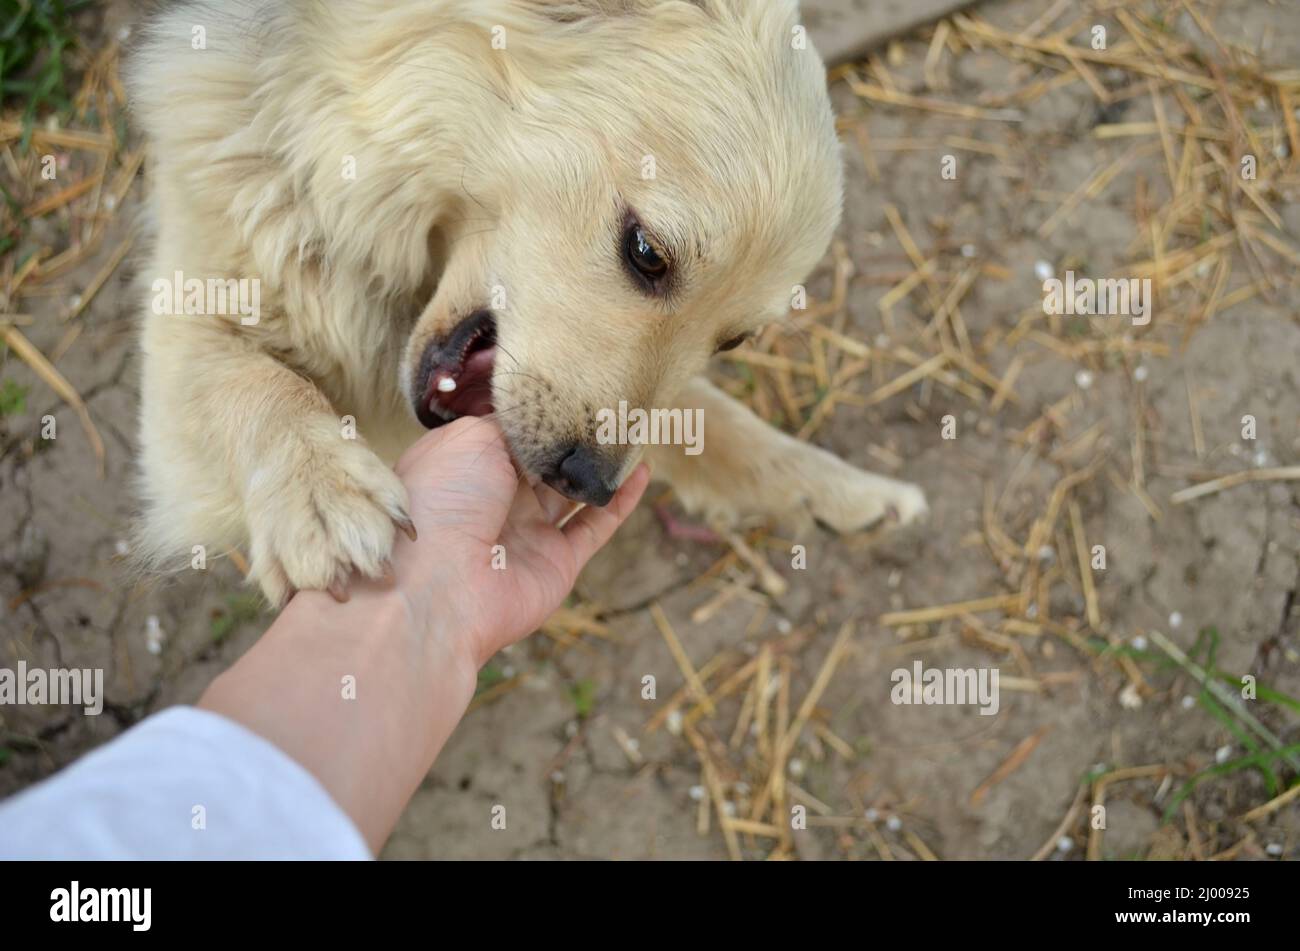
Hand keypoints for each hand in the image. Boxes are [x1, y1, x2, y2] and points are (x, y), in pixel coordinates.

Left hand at [387, 418, 648, 668]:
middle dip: (573, 438)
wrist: (439, 585)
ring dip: (600, 466)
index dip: (538, 415)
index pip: (508, 433)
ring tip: (631, 433)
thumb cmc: (444, 500)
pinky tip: (642, 471)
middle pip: (543, 463)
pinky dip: (621, 500)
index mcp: (466, 466)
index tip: (572, 388)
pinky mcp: (557, 561)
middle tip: (610, 406)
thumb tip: (543, 419)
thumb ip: (513, 423)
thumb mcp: (472, 438)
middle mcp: (495, 499)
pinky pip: (596, 525)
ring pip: (573, 491)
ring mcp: (527, 531)